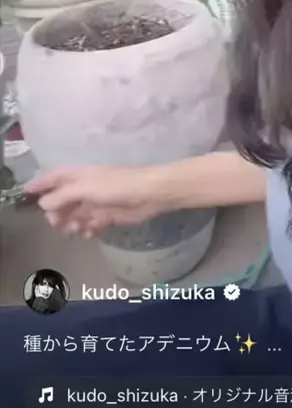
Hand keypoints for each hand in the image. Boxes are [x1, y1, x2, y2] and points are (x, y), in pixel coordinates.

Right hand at [26, 166, 163, 236]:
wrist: (148, 195)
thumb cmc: (116, 186)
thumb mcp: (85, 188)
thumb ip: (62, 196)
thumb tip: (43, 204)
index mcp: (79, 175)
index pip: (55, 177)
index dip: (41, 184)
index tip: (27, 194)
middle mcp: (85, 187)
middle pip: (62, 200)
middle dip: (57, 212)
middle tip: (57, 223)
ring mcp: (96, 202)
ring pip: (74, 215)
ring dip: (71, 223)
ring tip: (77, 229)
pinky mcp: (106, 215)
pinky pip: (89, 224)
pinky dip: (87, 229)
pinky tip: (90, 232)